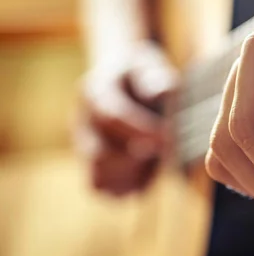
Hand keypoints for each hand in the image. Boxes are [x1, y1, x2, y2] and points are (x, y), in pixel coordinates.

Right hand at [76, 41, 178, 195]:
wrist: (122, 76)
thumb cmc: (141, 72)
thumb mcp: (148, 65)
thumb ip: (154, 78)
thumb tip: (164, 91)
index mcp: (94, 92)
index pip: (111, 116)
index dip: (140, 130)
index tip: (168, 138)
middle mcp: (82, 123)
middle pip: (100, 155)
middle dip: (137, 158)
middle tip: (167, 150)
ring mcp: (83, 148)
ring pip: (99, 179)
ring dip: (133, 176)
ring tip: (157, 158)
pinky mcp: (93, 167)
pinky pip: (106, 190)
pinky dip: (131, 186)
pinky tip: (151, 169)